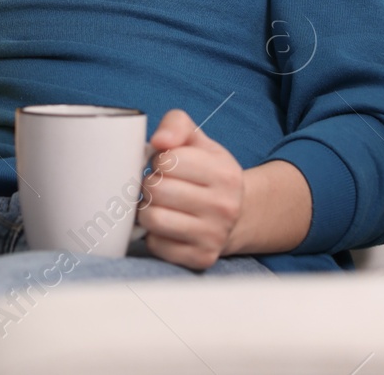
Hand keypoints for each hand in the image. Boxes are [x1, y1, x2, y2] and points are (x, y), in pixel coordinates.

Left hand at [137, 109, 245, 269]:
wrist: (236, 214)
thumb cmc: (208, 173)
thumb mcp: (198, 141)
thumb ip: (176, 124)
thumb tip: (159, 141)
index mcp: (225, 173)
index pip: (167, 160)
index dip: (159, 161)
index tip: (168, 166)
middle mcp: (224, 207)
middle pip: (156, 190)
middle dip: (150, 185)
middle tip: (160, 186)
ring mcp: (214, 236)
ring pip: (152, 219)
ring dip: (147, 210)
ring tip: (159, 205)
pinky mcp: (201, 258)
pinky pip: (155, 245)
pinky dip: (153, 235)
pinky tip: (167, 226)